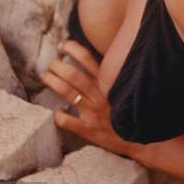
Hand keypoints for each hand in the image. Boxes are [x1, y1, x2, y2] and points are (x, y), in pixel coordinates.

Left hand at [40, 39, 134, 158]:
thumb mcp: (121, 88)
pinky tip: (56, 112)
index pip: (88, 60)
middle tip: (50, 64)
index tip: (63, 45)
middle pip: (73, 75)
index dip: (73, 49)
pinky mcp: (88, 129)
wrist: (137, 138)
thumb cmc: (127, 110)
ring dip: (53, 82)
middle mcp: (99, 94)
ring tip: (45, 77)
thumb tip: (92, 60)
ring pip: (68, 93)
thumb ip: (108, 76)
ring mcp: (93, 112)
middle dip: (58, 66)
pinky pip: (67, 121)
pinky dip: (58, 115)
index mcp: (108, 82)